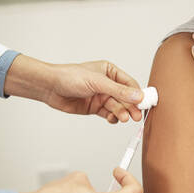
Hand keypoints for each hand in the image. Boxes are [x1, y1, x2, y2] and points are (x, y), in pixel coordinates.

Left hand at [5, 56, 143, 123]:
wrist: (50, 87)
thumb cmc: (70, 77)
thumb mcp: (97, 82)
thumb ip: (118, 91)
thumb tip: (138, 96)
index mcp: (110, 72)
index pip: (130, 84)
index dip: (138, 94)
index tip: (144, 104)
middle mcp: (107, 84)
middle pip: (125, 98)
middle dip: (131, 107)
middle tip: (136, 116)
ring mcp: (101, 97)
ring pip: (118, 107)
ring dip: (122, 113)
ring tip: (123, 118)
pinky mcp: (95, 108)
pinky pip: (109, 114)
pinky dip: (113, 118)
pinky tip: (113, 119)